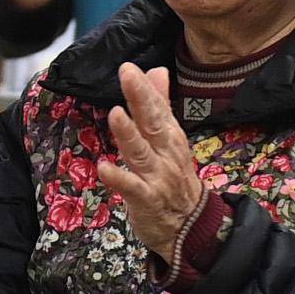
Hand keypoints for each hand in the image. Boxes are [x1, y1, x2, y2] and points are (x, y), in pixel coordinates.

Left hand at [101, 66, 209, 263]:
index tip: (130, 68)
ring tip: (115, 114)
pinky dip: (118, 177)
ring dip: (128, 133)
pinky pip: (131, 187)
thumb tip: (157, 70)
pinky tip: (104, 168)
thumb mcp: (171, 139)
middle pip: (152, 123)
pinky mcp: (146, 199)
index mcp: (170, 136)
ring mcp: (157, 176)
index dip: (145, 89)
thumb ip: (161, 105)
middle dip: (140, 99)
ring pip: (141, 152)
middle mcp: (165, 153)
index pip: (158, 108)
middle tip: (127, 75)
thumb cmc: (174, 178)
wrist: (190, 225)